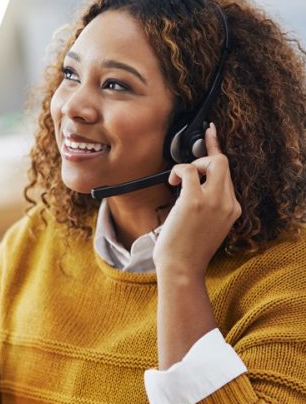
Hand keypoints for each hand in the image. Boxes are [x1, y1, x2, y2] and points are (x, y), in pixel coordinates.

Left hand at [153, 123, 241, 278]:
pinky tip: (172, 182)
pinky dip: (179, 170)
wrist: (182, 268)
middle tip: (188, 161)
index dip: (217, 153)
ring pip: (213, 161)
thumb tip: (191, 187)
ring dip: (192, 164)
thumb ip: (208, 205)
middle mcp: (228, 202)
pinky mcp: (195, 200)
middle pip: (224, 163)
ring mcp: (214, 201)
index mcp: (232, 208)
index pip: (229, 175)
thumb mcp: (207, 225)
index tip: (210, 135)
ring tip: (178, 181)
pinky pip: (189, 170)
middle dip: (206, 153)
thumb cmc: (187, 250)